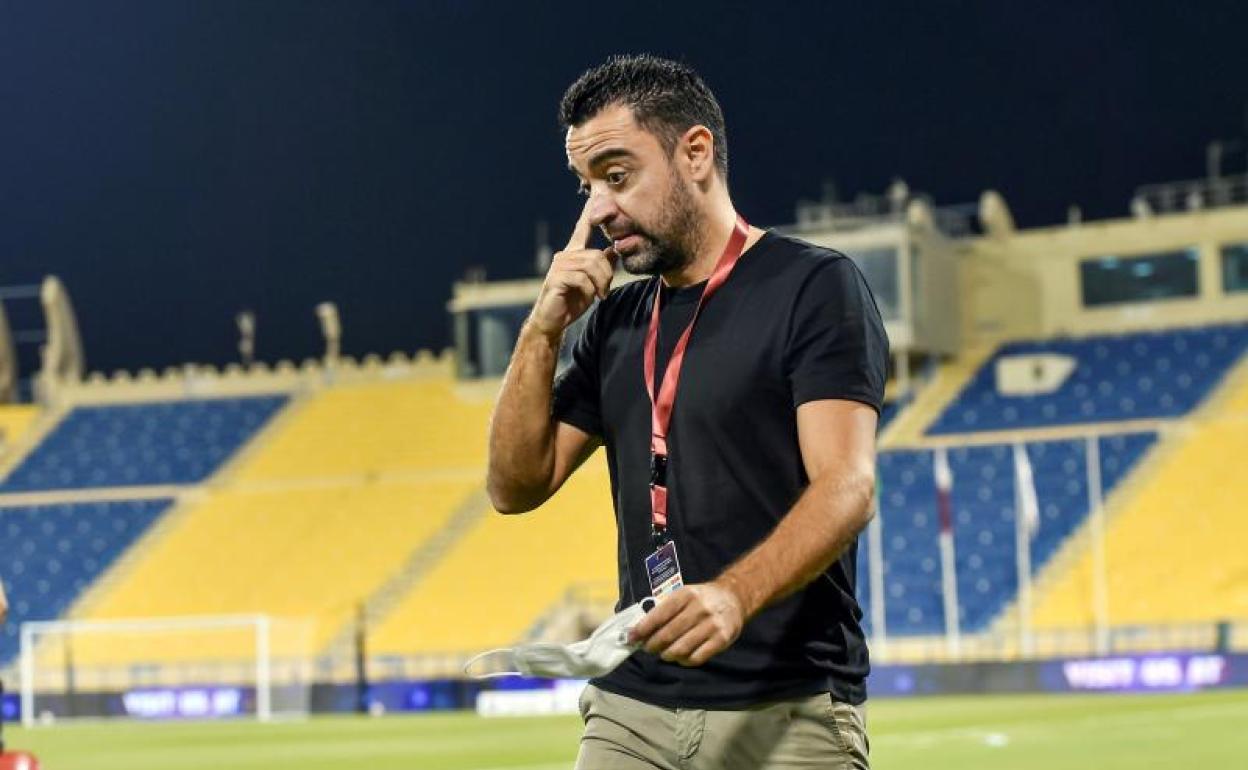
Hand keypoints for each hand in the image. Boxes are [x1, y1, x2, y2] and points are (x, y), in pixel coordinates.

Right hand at [529, 200, 616, 337]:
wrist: (553, 321)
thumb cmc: (572, 301)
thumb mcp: (593, 282)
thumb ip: (602, 265)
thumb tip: (615, 250)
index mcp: (573, 254)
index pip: (581, 229)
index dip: (588, 214)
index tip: (594, 196)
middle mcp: (564, 255)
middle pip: (597, 255)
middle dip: (607, 274)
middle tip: (606, 290)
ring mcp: (559, 266)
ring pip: (592, 265)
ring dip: (601, 283)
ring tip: (600, 295)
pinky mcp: (556, 278)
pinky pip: (583, 278)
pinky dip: (591, 290)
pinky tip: (591, 297)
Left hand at [629, 581, 744, 666]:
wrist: (733, 598)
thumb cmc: (701, 599)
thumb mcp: (683, 595)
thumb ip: (664, 610)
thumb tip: (639, 630)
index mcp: (686, 595)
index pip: (659, 614)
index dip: (642, 628)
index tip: (631, 637)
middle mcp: (699, 608)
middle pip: (668, 634)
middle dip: (653, 644)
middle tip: (648, 648)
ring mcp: (712, 625)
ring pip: (681, 648)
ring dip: (667, 655)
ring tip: (664, 653)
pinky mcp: (722, 639)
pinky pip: (697, 658)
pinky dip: (684, 661)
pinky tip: (681, 657)